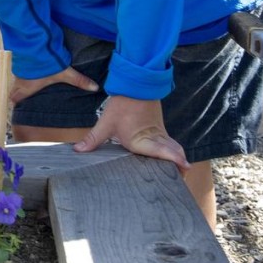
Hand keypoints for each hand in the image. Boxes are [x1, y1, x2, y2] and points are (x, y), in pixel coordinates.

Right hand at [9, 66, 98, 104]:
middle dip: (16, 93)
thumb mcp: (64, 73)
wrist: (34, 44)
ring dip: (19, 81)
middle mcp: (20, 79)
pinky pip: (18, 68)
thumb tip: (95, 88)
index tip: (17, 104)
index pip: (16, 98)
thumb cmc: (46, 64)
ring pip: (16, 78)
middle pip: (13, 90)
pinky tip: (27, 68)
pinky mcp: (18, 59)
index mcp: (28, 87)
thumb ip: (78, 80)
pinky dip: (21, 70)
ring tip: (25, 83)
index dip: (16, 101)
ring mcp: (18, 69)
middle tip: (20, 96)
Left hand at [73, 94, 189, 172]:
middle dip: (179, 165)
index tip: (185, 167)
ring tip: (179, 171)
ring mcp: (159, 131)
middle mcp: (154, 137)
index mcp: (142, 140)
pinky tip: (170, 156)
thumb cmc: (122, 104)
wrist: (135, 84)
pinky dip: (173, 150)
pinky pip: (170, 141)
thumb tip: (77, 150)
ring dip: (177, 157)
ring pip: (173, 146)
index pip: (163, 151)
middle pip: (173, 152)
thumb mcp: (106, 123)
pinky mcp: (159, 126)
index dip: (175, 159)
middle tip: (182, 178)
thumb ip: (93, 139)